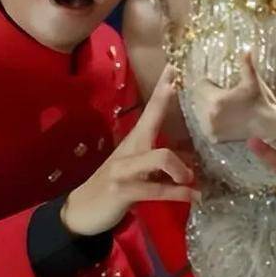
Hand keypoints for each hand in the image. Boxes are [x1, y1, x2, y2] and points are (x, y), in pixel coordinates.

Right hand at [61, 68, 198, 236]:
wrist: (81, 210)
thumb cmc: (116, 185)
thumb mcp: (139, 168)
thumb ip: (162, 159)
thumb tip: (194, 157)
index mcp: (136, 140)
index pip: (152, 108)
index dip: (163, 88)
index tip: (175, 66)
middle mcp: (130, 148)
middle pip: (152, 119)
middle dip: (164, 101)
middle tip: (178, 85)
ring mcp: (124, 169)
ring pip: (161, 157)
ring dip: (182, 169)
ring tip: (191, 180)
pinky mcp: (124, 191)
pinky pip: (159, 190)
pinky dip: (180, 193)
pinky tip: (194, 195)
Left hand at [191, 53, 275, 143]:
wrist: (269, 126)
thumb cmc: (261, 102)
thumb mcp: (253, 81)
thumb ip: (246, 64)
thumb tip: (246, 49)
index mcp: (215, 99)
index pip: (200, 85)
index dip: (208, 82)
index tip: (217, 83)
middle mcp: (209, 115)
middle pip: (198, 98)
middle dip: (206, 94)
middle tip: (221, 94)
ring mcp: (210, 128)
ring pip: (200, 112)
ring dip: (206, 107)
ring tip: (223, 106)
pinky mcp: (213, 138)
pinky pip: (205, 125)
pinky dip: (211, 121)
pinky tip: (224, 118)